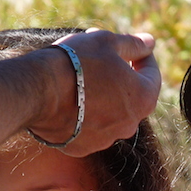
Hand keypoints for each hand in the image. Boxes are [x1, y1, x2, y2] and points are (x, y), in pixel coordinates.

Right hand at [28, 29, 160, 156]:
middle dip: (120, 75)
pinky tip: (67, 99)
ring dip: (102, 96)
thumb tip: (149, 43)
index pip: (152, 74)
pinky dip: (83, 114)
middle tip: (101, 57)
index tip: (129, 47)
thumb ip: (133, 44)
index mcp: (144, 98)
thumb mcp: (107, 42)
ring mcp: (106, 140)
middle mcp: (129, 125)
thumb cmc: (76, 62)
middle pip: (131, 96)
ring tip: (80, 77)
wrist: (38, 91)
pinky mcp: (82, 148)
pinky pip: (87, 127)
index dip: (142, 56)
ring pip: (110, 113)